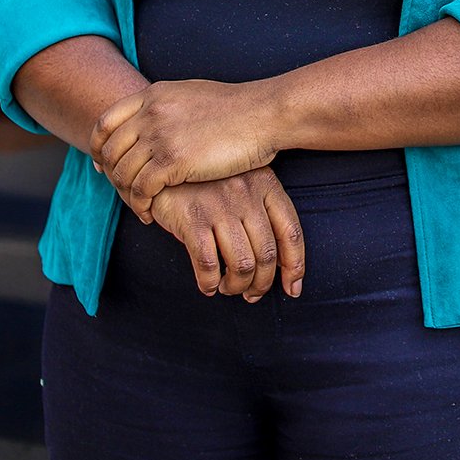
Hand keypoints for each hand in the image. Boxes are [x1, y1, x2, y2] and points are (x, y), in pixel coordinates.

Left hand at [91, 80, 280, 213]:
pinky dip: (140, 206)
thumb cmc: (238, 108)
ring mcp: (160, 136)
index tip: (103, 162)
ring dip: (126, 194)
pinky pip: (141, 190)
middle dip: (111, 174)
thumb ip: (167, 106)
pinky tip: (149, 214)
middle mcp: (151, 113)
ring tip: (138, 206)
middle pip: (111, 150)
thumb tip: (154, 118)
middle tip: (121, 190)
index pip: (107, 121)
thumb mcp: (192, 94)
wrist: (264, 113)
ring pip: (123, 173)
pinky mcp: (172, 161)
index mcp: (154, 95)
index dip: (100, 145)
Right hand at [151, 170, 305, 300]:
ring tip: (227, 287)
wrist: (164, 166)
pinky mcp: (192, 218)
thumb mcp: (242, 183)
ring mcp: (219, 206)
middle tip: (251, 293)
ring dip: (236, 286)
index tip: (293, 288)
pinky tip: (207, 285)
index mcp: (265, 184)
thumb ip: (261, 211)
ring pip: (242, 264)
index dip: (295, 266)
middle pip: (267, 254)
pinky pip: (208, 264)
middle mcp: (246, 194)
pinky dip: (209, 283)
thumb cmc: (206, 182)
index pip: (291, 232)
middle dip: (261, 284)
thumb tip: (279, 262)